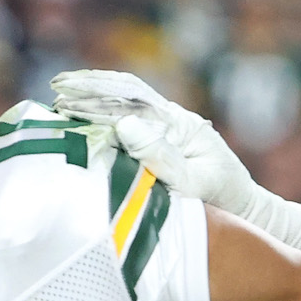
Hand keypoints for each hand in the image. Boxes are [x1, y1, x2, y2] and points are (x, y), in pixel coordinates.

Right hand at [49, 70, 257, 211]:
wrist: (245, 210)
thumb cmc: (224, 200)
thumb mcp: (197, 183)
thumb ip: (162, 158)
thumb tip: (124, 125)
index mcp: (179, 123)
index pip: (132, 101)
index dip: (97, 97)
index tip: (66, 98)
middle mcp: (171, 120)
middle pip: (125, 95)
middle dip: (90, 90)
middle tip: (56, 90)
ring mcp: (166, 129)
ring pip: (125, 104)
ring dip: (94, 97)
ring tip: (61, 94)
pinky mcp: (160, 142)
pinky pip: (128, 122)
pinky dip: (103, 115)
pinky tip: (81, 117)